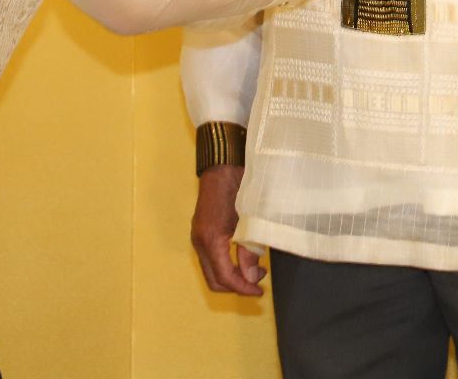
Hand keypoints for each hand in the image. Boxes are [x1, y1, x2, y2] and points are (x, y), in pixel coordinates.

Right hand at [191, 165, 265, 296]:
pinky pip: (212, 259)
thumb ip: (249, 251)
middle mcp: (200, 242)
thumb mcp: (248, 220)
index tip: (260, 292)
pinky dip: (226, 264)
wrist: (222, 164)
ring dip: (232, 276)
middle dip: (237, 286)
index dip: (243, 289)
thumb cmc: (238, 187)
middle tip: (258, 281)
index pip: (225, 277)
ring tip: (255, 268)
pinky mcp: (201, 231)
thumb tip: (250, 278)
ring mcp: (198, 237)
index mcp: (210, 240)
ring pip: (212, 270)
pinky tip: (242, 256)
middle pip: (215, 280)